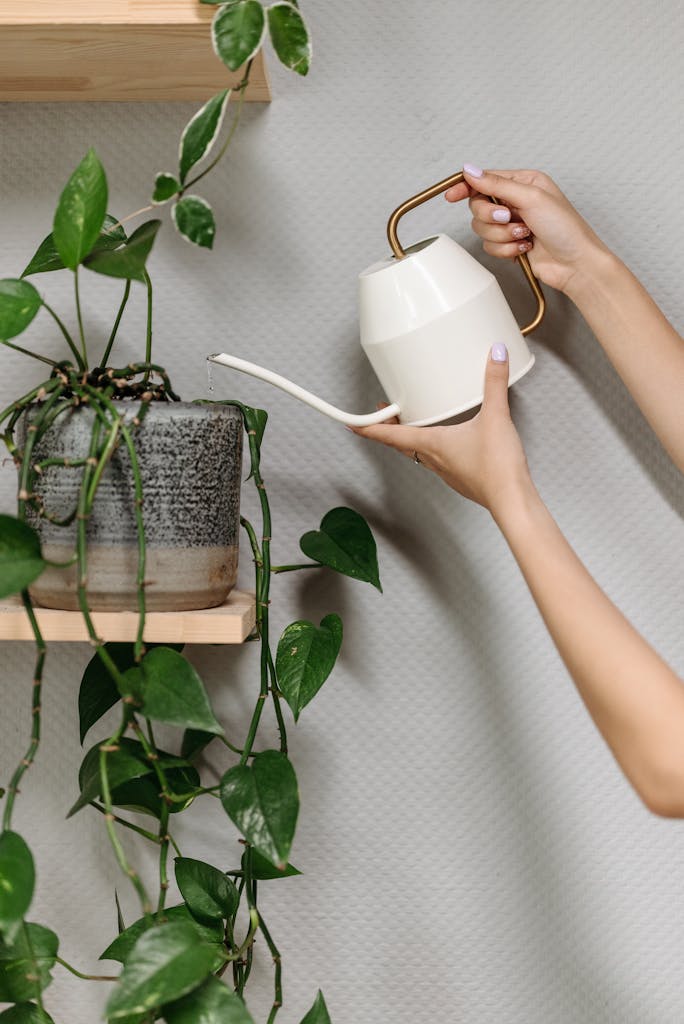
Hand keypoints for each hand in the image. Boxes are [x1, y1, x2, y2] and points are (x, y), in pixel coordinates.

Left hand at [351, 345, 532, 516]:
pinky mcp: (461, 478)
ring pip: (419, 453)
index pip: (390, 436)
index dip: (368, 428)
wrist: (512, 501)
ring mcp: (447, 471)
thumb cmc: (497, 468)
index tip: (352, 424)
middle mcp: (434, 460)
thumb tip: (495, 356)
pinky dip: (435, 448)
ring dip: (412, 439)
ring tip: (415, 422)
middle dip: (391, 428)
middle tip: (385, 414)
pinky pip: (439, 460)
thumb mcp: (496, 417)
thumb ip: (494, 383)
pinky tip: (449, 441)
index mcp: (432, 444)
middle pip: (402, 444)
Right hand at [444, 165, 608, 293]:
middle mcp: (516, 201)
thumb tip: (471, 171)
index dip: (466, 187)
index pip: (485, 179)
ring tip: (524, 235)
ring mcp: (512, 224)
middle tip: (509, 218)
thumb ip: (497, 185)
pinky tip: (525, 247)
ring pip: (482, 229)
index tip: (452, 195)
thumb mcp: (532, 198)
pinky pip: (490, 246)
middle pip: (479, 206)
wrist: (575, 264)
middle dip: (492, 217)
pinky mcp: (509, 244)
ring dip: (502, 235)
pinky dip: (506, 249)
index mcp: (523, 182)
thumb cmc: (566, 229)